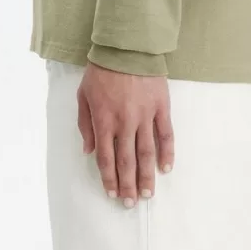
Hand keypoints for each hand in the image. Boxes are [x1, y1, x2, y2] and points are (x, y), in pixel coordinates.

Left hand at [76, 61, 174, 204]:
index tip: (113, 193)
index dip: (109, 178)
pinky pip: (166, 134)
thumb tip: (89, 151)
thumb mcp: (83, 95)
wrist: (127, 46)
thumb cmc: (101, 70)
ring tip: (148, 194)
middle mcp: (125, 122)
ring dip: (147, 175)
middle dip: (129, 185)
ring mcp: (145, 115)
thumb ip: (85, 124)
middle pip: (127, 161)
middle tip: (132, 203)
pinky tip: (166, 168)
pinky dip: (167, 152)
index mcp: (104, 120)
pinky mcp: (161, 106)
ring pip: (146, 152)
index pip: (106, 158)